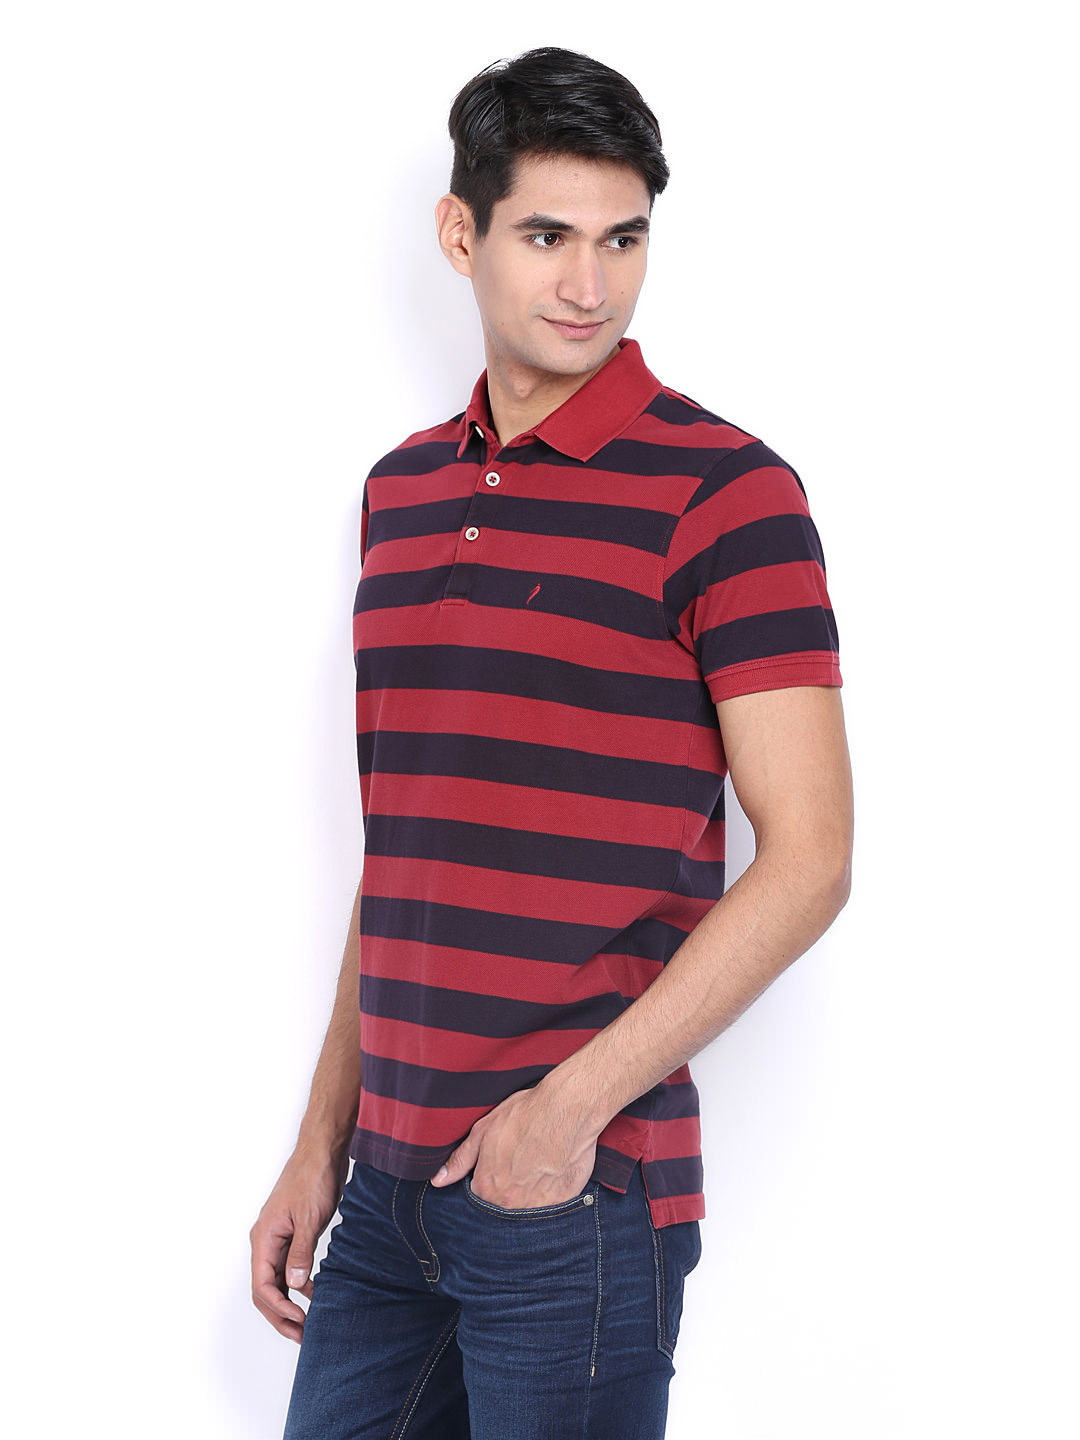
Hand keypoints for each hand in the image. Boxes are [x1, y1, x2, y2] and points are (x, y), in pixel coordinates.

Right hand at [249, 1143, 349, 1341]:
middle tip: (302, 1335)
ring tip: (308, 1322)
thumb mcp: (309, 1217)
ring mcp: (278, 1238)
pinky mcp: (292, 1235)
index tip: (299, 1321)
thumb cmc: (312, 1177)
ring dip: (289, 1303)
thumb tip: (295, 1285)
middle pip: (265, 1289)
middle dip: (280, 1315)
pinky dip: (298, 1285)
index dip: (278, 1308)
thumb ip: (301, 1252)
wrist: (321, 1151)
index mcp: (263, 1237)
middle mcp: (265, 1241)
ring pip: (276, 1281)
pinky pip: (288, 1268)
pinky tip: (315, 1292)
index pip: (262, 1285)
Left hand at [429, 1083, 599, 1208]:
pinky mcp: (562, 1201)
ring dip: (530, 1192)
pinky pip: (552, 1206)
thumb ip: (461, 1160)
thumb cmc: (524, 1114)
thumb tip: (438, 1181)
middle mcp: (510, 1203)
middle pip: (504, 1205)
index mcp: (487, 1187)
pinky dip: (551, 1191)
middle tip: (522, 1162)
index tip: (501, 1164)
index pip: (481, 1196)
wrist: (566, 1109)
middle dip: (510, 1188)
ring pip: (528, 1207)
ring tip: (538, 1164)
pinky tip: (553, 1169)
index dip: (490, 1178)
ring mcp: (537, 1205)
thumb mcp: (484, 1130)